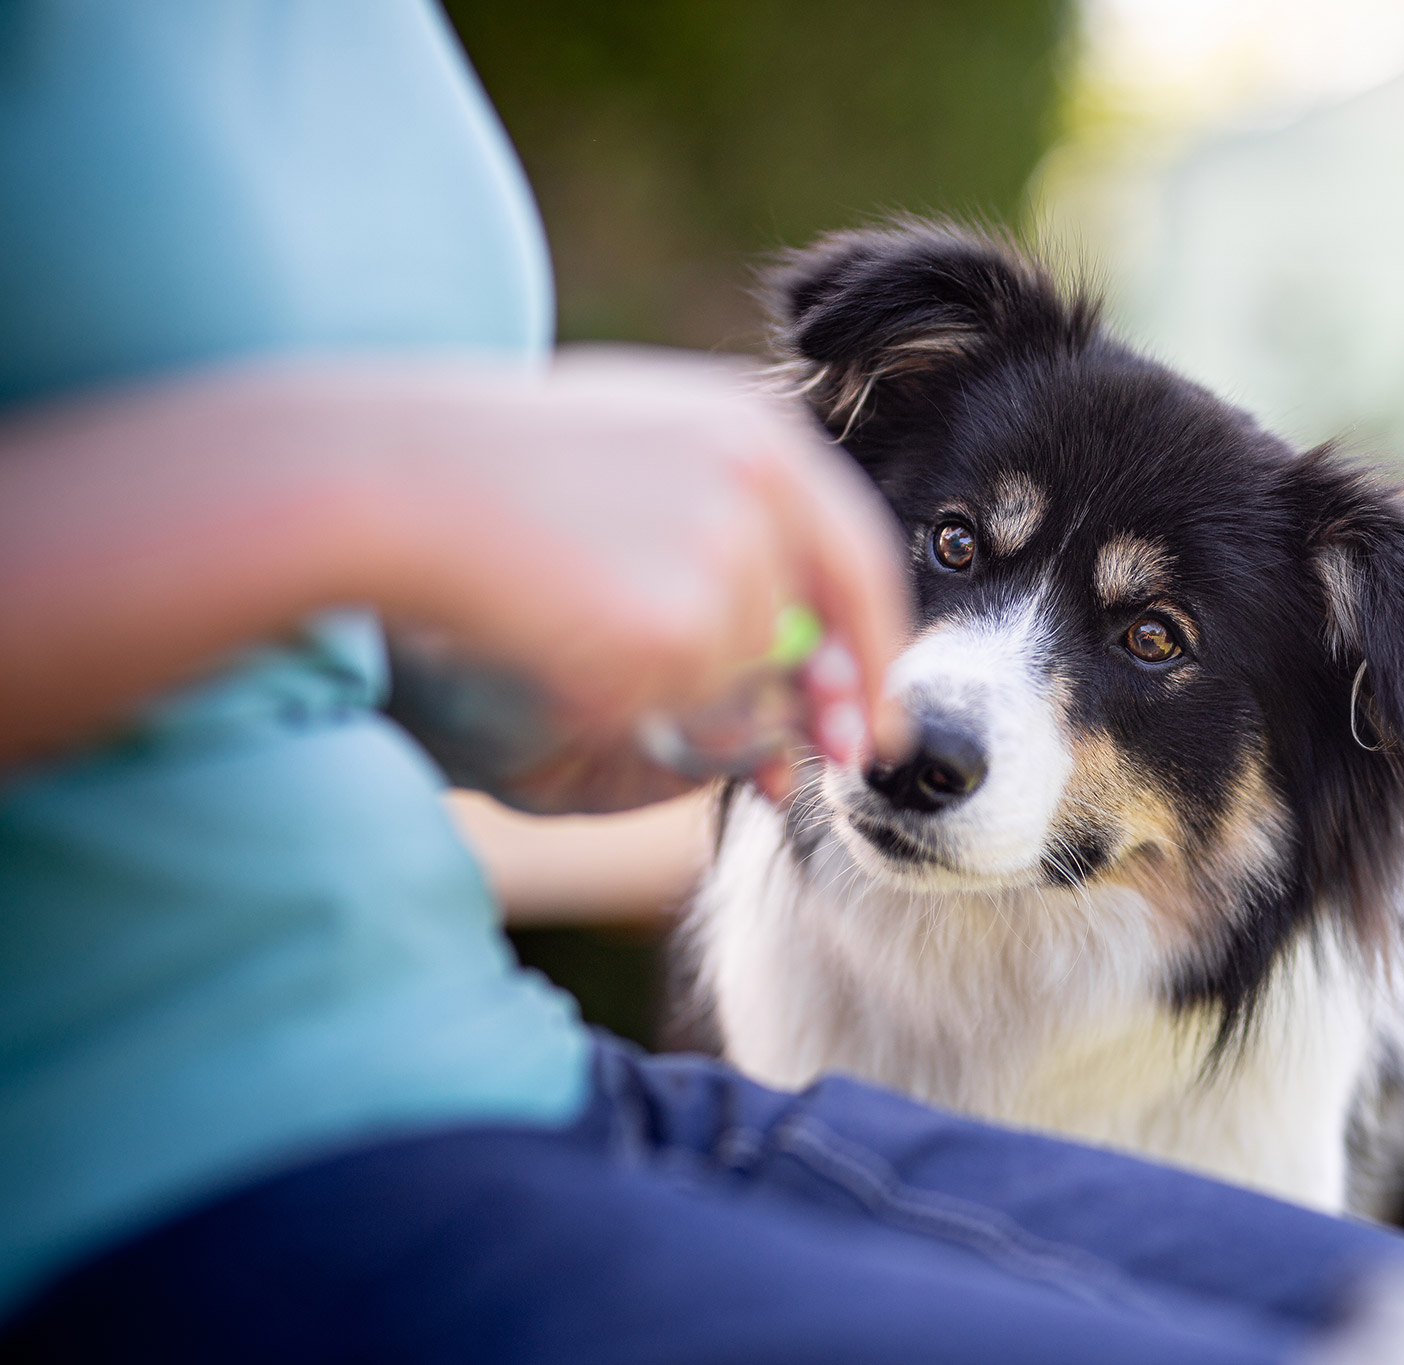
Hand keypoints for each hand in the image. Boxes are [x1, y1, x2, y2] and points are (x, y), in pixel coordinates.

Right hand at [0, 351, 911, 787]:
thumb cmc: (489, 482)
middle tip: (826, 756)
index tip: (870, 713)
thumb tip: (798, 672)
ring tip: (582, 626)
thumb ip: (727, 540)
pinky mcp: (686, 619)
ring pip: (752, 673)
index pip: (857, 550)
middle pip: (834, 623)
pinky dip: (637, 700)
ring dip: (687, 689)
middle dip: (833, 701)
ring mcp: (729, 545)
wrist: (388, 484)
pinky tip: (564, 638)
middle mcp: (762, 477)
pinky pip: (690, 703)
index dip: (873, 642)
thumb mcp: (628, 473)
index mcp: (751, 426)